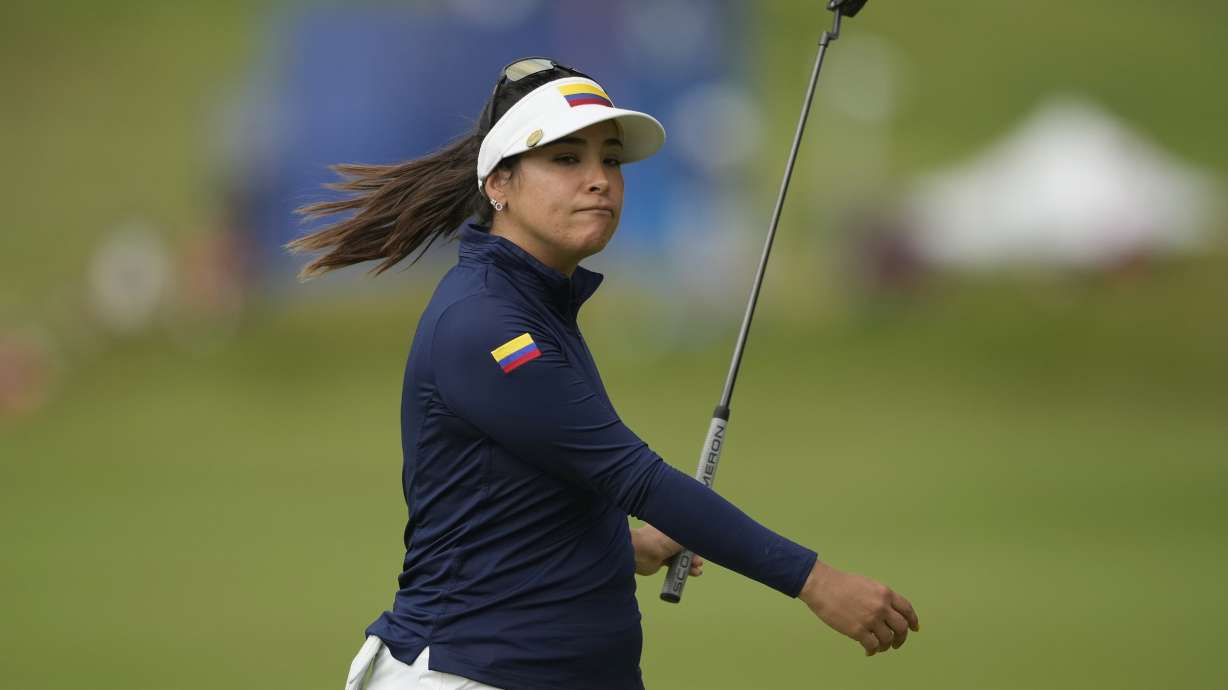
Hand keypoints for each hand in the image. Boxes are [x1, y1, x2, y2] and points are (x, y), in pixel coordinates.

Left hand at [630, 523, 703, 576]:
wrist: (640, 554)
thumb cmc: (659, 540)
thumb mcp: (681, 535)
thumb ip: (692, 536)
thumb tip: (702, 536)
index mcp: (670, 523)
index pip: (686, 528)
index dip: (695, 537)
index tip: (704, 543)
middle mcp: (666, 534)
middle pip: (685, 543)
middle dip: (694, 551)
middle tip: (700, 558)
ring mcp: (663, 547)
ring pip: (681, 554)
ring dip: (691, 561)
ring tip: (697, 567)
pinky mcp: (661, 559)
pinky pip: (675, 563)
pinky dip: (684, 568)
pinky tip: (694, 572)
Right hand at [799, 560, 919, 655]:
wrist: (822, 586)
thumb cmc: (840, 582)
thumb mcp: (867, 584)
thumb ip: (880, 597)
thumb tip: (887, 611)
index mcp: (885, 593)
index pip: (907, 610)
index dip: (913, 621)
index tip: (914, 628)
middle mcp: (882, 607)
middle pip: (901, 628)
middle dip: (901, 638)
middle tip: (896, 643)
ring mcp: (871, 620)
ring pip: (888, 639)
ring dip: (885, 646)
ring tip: (879, 647)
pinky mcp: (858, 631)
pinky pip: (872, 646)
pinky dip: (872, 651)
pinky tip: (868, 651)